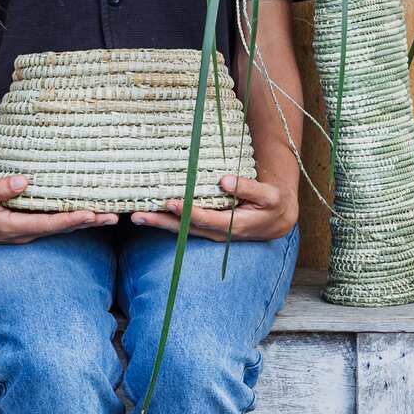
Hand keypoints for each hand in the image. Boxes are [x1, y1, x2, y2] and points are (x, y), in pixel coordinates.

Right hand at [0, 174, 118, 243]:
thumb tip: (22, 181)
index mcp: (14, 227)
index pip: (48, 224)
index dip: (70, 219)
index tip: (90, 213)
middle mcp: (26, 233)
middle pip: (62, 228)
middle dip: (88, 222)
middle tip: (113, 217)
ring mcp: (30, 231)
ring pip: (62, 227)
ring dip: (86, 222)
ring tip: (110, 216)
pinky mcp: (31, 226)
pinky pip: (56, 223)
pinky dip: (74, 218)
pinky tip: (89, 212)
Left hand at [131, 174, 296, 240]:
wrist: (276, 221)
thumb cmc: (272, 205)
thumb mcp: (268, 195)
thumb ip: (248, 187)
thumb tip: (224, 180)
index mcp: (232, 225)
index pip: (204, 219)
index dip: (187, 211)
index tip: (170, 202)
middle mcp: (217, 233)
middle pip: (185, 229)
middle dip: (161, 222)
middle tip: (137, 215)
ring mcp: (210, 233)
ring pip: (181, 230)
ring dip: (159, 224)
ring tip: (136, 217)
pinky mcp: (206, 229)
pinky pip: (184, 227)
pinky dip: (167, 222)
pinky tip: (152, 214)